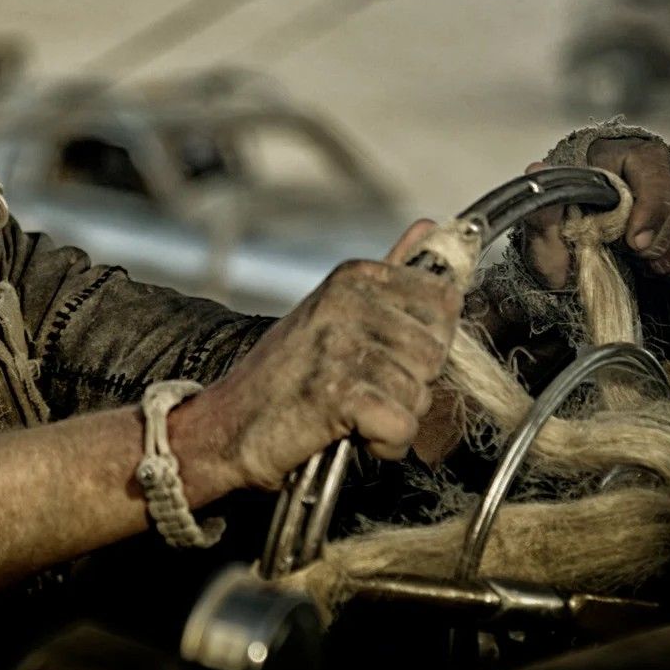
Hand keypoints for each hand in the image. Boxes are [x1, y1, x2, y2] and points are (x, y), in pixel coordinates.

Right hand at [198, 220, 462, 489]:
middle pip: (436, 352)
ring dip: (393, 417)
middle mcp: (348, 300)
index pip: (443, 300)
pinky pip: (401, 427)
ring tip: (350, 412)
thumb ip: (389, 273)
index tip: (383, 355)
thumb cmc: (285, 375)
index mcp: (353, 276)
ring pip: (419, 394)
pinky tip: (352, 434)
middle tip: (361, 389)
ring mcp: (342, 345)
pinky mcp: (338, 393)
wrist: (225, 424)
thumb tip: (431, 225)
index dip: (425, 341)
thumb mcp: (333, 311)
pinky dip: (384, 444)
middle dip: (410, 384)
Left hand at [524, 137, 669, 287]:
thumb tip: (537, 170)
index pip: (649, 164)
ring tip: (639, 264)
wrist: (567, 269)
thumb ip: (540, 209)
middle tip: (636, 255)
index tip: (634, 242)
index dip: (649, 204)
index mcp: (612, 157)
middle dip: (660, 233)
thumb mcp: (542, 233)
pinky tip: (657, 272)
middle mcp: (649, 171)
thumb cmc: (556, 241)